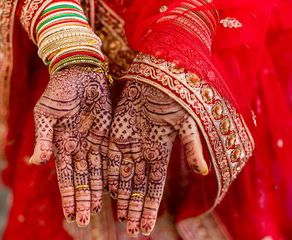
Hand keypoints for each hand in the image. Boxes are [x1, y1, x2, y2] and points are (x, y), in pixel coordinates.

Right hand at [31, 66, 111, 226]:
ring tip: (98, 210)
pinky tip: (115, 188)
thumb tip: (36, 162)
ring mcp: (94, 141)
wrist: (79, 71)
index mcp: (61, 144)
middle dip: (83, 199)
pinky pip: (111, 156)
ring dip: (97, 191)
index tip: (70, 214)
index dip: (68, 195)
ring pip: (97, 171)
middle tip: (84, 220)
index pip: (65, 176)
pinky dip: (112, 172)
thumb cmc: (59, 90)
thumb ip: (43, 138)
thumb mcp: (46, 114)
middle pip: (82, 178)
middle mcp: (78, 147)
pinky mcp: (108, 133)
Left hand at [108, 80, 207, 236]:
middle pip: (138, 187)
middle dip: (134, 208)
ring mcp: (129, 144)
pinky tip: (108, 191)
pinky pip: (111, 158)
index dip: (149, 207)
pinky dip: (110, 175)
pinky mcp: (116, 133)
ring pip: (124, 176)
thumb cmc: (174, 99)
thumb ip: (192, 147)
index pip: (154, 188)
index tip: (145, 228)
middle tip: (130, 229)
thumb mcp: (186, 123)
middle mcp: (144, 153)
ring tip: (120, 217)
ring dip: (122, 197)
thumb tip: (203, 172)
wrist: (156, 78)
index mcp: (161, 153)